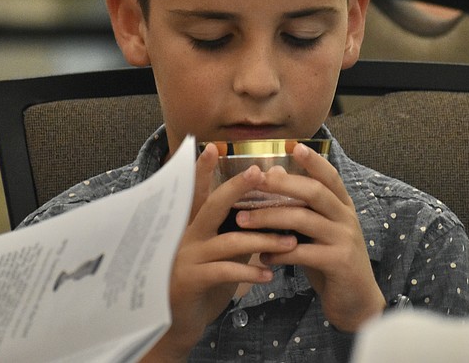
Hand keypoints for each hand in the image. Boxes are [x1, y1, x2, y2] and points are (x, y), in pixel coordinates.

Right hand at [143, 144, 298, 361]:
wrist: (178, 322)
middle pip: (212, 205)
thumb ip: (234, 232)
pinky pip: (225, 271)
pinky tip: (269, 274)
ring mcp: (187, 258)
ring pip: (230, 240)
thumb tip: (264, 211)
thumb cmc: (203, 281)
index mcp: (192, 226)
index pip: (198, 192)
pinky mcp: (191, 281)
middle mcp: (186, 236)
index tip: (214, 146)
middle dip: (237, 188)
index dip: (203, 169)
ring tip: (290, 243)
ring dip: (264, 240)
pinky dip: (250, 271)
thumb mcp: (219, 253)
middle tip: (261, 174)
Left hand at [234, 143, 385, 331]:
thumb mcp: (317, 232)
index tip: (293, 145)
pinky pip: (303, 252)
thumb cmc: (330, 262)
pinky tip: (261, 256)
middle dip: (282, 184)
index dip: (313, 161)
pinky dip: (278, 253)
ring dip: (269, 218)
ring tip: (242, 221)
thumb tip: (276, 173)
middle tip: (254, 181)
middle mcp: (346, 218)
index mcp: (342, 206)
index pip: (329, 176)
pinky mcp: (339, 262)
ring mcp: (345, 239)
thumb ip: (301, 207)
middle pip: (314, 192)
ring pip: (304, 220)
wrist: (356, 302)